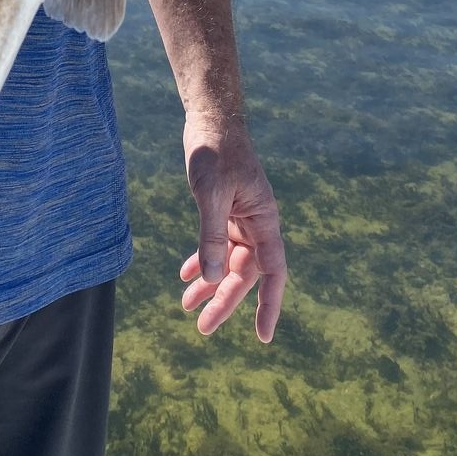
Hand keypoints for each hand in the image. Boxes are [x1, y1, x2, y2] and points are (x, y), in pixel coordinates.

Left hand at [180, 118, 287, 341]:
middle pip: (245, 273)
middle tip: (203, 328)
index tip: (263, 335)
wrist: (211, 120)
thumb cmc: (215, 151)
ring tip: (187, 307)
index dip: (269, 305)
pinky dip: (201, 260)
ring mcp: (240, 218)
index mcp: (264, 220)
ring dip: (210, 283)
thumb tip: (212, 277)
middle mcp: (257, 224)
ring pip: (228, 262)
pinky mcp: (224, 211)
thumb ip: (212, 235)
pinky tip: (185, 275)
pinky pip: (216, 244)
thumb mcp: (211, 193)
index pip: (272, 272)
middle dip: (225, 301)